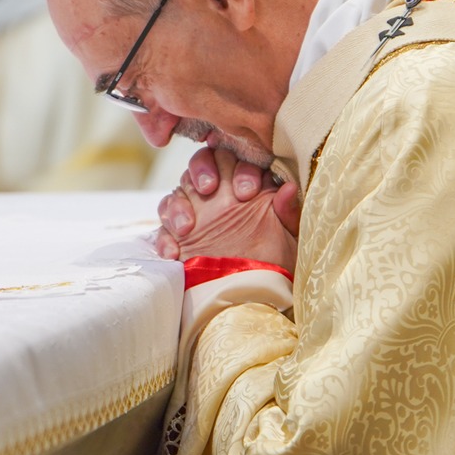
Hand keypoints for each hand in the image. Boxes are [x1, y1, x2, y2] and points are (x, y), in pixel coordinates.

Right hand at [154, 147, 299, 271]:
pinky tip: (173, 253)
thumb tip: (291, 188)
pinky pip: (163, 227)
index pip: (239, 159)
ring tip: (187, 226)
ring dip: (179, 204)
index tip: (247, 192)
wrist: (251, 295)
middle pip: (202, 163)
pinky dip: (165, 238)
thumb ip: (287, 212)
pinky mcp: (178, 236)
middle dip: (203, 171)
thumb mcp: (288, 239)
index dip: (241, 170)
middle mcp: (219, 193)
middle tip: (210, 190)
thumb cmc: (275, 262)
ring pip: (178, 191)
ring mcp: (196, 212)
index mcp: (246, 185)